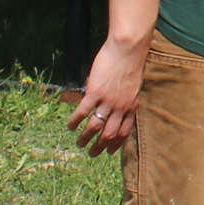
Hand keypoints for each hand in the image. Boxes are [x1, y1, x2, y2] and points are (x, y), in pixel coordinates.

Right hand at [69, 33, 145, 155]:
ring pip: (95, 127)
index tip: (110, 152)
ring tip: (79, 144)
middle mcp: (120, 108)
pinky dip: (75, 121)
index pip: (124, 132)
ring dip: (86, 137)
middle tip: (92, 153)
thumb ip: (126, 99)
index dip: (116, 143)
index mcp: (131, 107)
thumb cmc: (131, 64)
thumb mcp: (132, 86)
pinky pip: (83, 112)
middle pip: (109, 134)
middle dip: (100, 147)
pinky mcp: (94, 93)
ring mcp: (107, 101)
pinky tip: (70, 126)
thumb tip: (118, 106)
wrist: (127, 51)